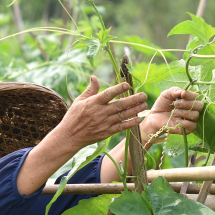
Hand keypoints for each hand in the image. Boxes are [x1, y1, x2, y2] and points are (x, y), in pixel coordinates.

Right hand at [17, 76, 146, 194]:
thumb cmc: (73, 116)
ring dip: (135, 110)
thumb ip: (90, 90)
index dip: (118, 89)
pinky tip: (138, 119)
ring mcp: (104, 123)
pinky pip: (120, 127)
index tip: (128, 85)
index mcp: (93, 102)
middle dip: (133, 99)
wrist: (70, 136)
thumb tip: (94, 77)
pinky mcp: (106, 132)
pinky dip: (130, 123)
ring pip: (122, 115)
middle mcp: (100, 112)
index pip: (108, 94)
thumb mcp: (79, 101)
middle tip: (144, 95)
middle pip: (119, 105)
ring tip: (144, 105)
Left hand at [140, 87, 202, 144]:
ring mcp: (190, 120)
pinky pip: (192, 126)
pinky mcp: (187, 129)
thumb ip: (174, 91)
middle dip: (187, 104)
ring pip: (195, 115)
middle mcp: (192, 110)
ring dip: (184, 112)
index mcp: (189, 100)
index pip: (196, 97)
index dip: (190, 95)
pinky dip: (184, 122)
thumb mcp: (166, 94)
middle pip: (199, 106)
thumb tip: (182, 92)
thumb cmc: (162, 105)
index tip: (182, 94)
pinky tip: (176, 121)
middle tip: (176, 104)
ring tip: (174, 113)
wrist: (154, 117)